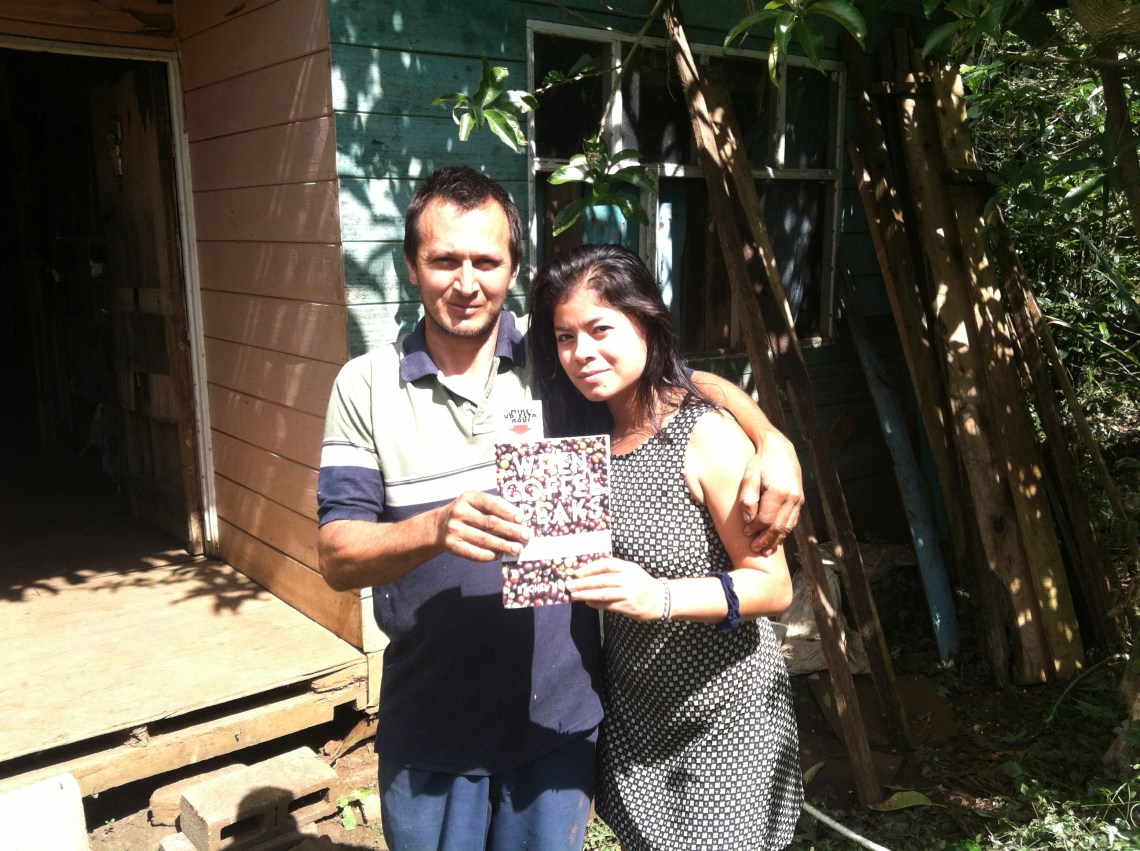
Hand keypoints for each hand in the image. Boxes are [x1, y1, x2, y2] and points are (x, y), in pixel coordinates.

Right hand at [439, 491, 529, 561]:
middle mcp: (460, 512)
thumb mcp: (476, 503)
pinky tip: (499, 555)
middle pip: (490, 522)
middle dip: (510, 530)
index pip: (491, 503)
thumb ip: (495, 508)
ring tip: (516, 549)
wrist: (439, 526)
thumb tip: (518, 521)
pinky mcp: (452, 545)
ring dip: (503, 545)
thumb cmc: (467, 513)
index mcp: (469, 497)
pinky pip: (474, 552)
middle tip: (525, 536)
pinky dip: (488, 555)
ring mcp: (455, 529)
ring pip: (484, 539)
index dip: (508, 512)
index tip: (521, 519)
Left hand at [565, 557, 664, 621]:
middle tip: (569, 585)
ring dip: (586, 594)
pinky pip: (608, 605)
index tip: (577, 572)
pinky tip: (587, 602)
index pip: (606, 564)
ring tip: (574, 595)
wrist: (661, 599)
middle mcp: (628, 579)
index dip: (590, 568)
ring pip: (602, 593)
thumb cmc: (642, 583)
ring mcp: (628, 594)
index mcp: (628, 567)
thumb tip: (589, 573)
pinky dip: (596, 604)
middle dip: (583, 583)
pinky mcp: (628, 607)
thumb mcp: (631, 571)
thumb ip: (614, 571)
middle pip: (601, 580)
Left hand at [740, 433, 802, 555]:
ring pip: (788, 526)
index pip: (766, 520)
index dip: (755, 530)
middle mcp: (791, 497)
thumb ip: (748, 499)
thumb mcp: (749, 477)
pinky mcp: (799, 499)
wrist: (780, 449)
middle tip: (756, 550)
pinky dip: (784, 531)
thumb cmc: (760, 463)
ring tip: (767, 550)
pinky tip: (776, 538)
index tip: (746, 534)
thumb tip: (749, 520)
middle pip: (779, 527)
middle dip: (767, 541)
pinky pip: (792, 519)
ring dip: (777, 540)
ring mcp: (798, 499)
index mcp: (778, 492)